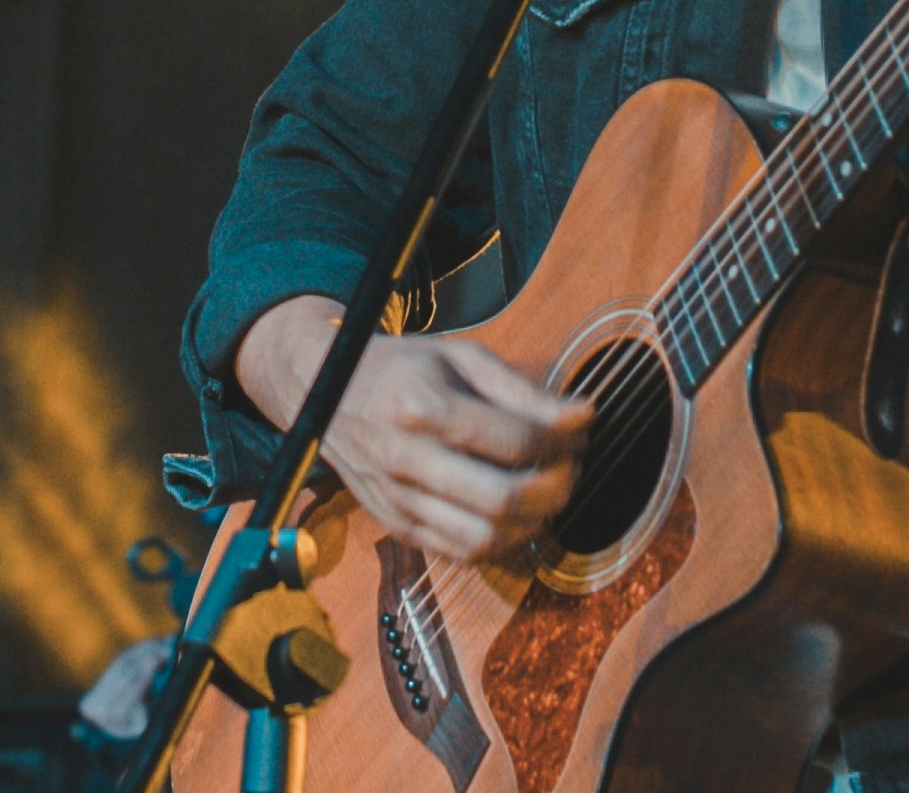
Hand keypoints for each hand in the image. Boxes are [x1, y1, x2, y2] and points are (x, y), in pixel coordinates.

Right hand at [230, 294, 590, 561]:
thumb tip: (580, 417)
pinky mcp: (395, 526)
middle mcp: (405, 458)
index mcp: (422, 406)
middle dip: (556, 487)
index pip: (514, 440)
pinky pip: (460, 552)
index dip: (563, 438)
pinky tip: (513, 511)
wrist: (326, 391)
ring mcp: (397, 499)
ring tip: (546, 490)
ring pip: (485, 537)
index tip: (582, 424)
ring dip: (533, 521)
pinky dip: (500, 540)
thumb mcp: (460, 356)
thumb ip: (521, 389)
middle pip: (502, 499)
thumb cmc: (402, 368)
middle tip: (572, 466)